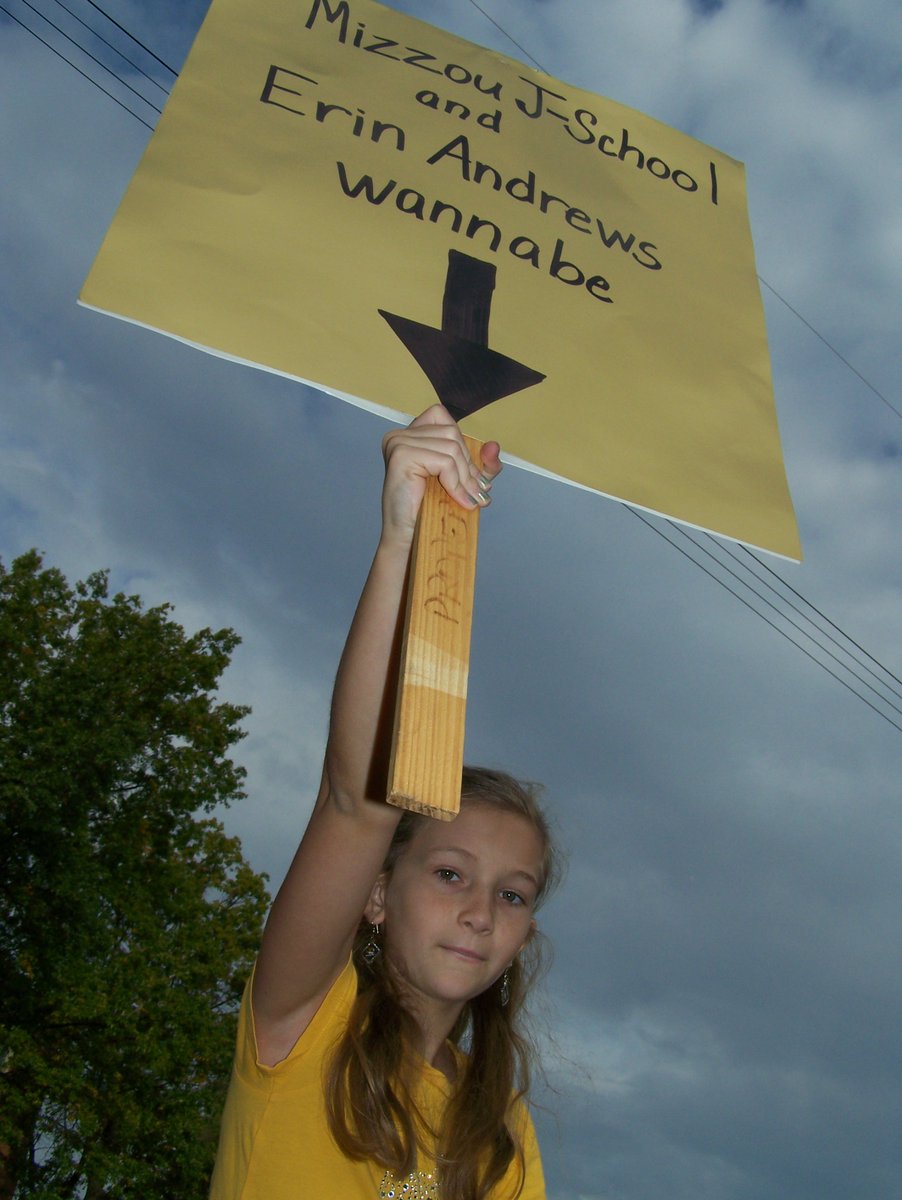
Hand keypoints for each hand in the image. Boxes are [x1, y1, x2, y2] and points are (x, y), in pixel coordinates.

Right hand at [380, 405, 501, 548]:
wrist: (407, 536)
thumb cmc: (428, 509)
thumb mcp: (461, 481)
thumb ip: (480, 464)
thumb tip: (494, 446)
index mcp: (408, 435)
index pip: (441, 415)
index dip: (460, 441)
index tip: (469, 472)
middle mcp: (399, 435)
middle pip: (450, 432)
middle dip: (468, 464)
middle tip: (477, 491)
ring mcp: (398, 443)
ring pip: (450, 447)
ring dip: (465, 476)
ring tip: (469, 498)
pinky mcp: (402, 456)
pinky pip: (444, 462)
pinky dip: (456, 482)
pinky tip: (458, 499)